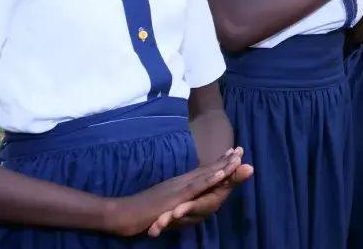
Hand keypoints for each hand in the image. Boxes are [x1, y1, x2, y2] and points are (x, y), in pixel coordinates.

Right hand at [104, 148, 251, 236]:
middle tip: (241, 149)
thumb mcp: (162, 205)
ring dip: (223, 166)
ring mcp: (178, 188)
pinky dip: (210, 179)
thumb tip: (183, 201)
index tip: (232, 154)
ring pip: (205, 175)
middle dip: (225, 161)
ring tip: (238, 157)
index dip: (218, 163)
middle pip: (207, 170)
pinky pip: (195, 187)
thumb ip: (174, 201)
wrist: (121, 214)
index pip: (201, 172)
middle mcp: (181, 183)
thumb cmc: (139, 212)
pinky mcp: (174, 197)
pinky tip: (222, 173)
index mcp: (179, 185)